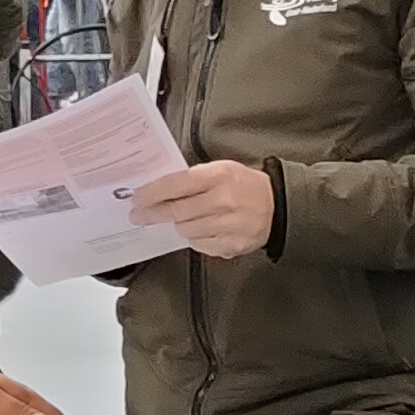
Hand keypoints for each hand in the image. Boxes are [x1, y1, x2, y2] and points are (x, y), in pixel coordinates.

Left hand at [131, 160, 278, 258]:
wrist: (277, 206)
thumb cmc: (244, 185)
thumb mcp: (221, 169)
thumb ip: (192, 178)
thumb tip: (158, 189)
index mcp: (218, 177)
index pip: (175, 185)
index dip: (152, 193)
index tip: (137, 198)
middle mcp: (221, 202)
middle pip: (175, 211)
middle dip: (152, 214)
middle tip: (138, 215)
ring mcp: (226, 226)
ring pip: (184, 230)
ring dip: (176, 225)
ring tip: (178, 219)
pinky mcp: (230, 245)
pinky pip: (199, 244)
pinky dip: (194, 237)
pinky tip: (199, 228)